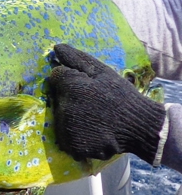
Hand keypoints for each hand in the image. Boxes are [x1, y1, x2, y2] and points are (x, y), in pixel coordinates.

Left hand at [48, 44, 163, 162]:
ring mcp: (67, 130)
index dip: (71, 81)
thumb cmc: (121, 96)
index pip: (56, 78)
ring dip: (73, 119)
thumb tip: (56, 48)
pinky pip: (67, 139)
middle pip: (57, 100)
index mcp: (72, 88)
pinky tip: (93, 132)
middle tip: (93, 105)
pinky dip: (77, 137)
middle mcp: (64, 109)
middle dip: (71, 100)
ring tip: (94, 119)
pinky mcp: (72, 147)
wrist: (139, 126)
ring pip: (60, 120)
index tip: (85, 87)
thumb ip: (77, 60)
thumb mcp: (102, 72)